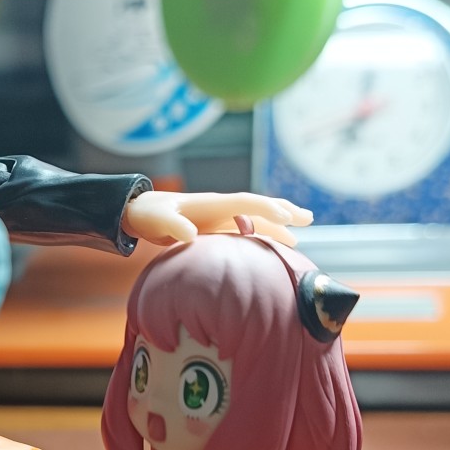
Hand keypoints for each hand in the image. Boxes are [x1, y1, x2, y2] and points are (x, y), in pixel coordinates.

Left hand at [121, 190, 312, 247]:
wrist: (142, 213)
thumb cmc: (150, 215)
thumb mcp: (159, 220)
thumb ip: (174, 225)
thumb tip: (189, 234)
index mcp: (213, 203)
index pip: (247, 202)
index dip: (267, 208)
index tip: (287, 218)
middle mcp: (222, 208)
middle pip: (260, 206)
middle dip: (284, 211)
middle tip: (308, 219)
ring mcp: (222, 218)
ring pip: (257, 219)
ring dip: (278, 226)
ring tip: (299, 239)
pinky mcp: (217, 228)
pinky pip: (247, 230)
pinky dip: (262, 236)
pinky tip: (271, 247)